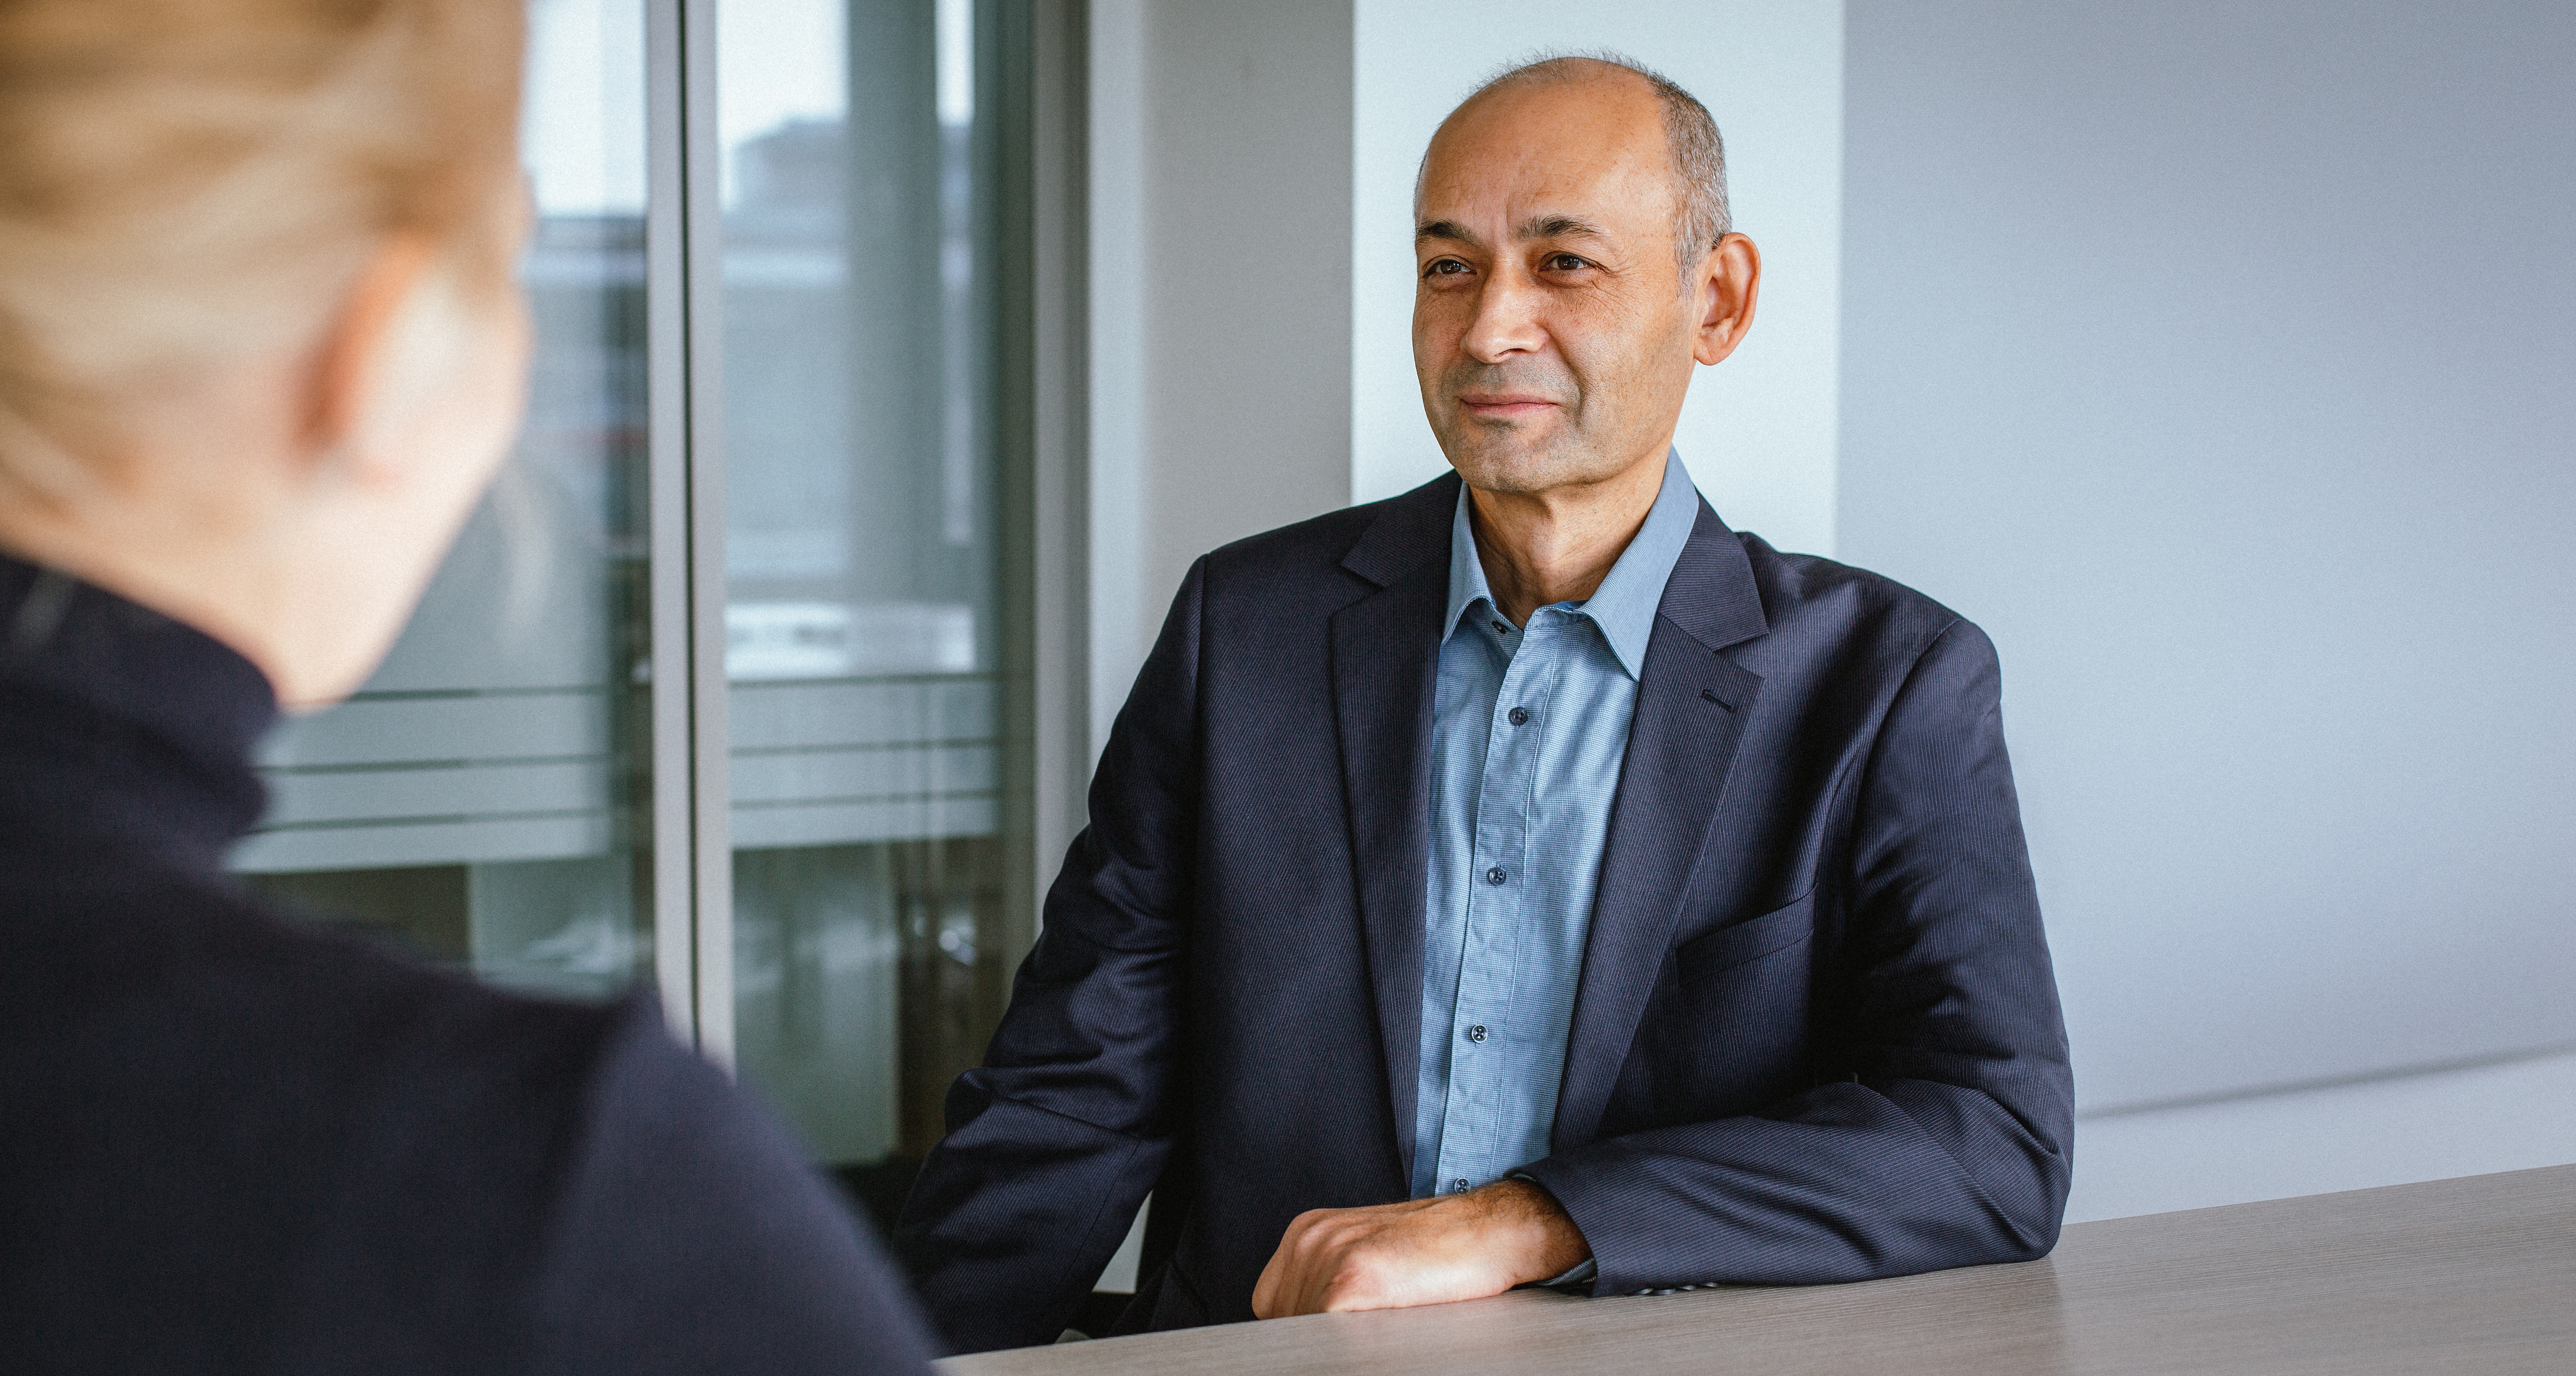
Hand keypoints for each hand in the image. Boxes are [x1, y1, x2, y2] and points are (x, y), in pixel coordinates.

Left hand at [1249, 1178, 1589, 1318]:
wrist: (1494, 1230)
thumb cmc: (1442, 1252)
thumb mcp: (1369, 1256)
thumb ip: (1328, 1284)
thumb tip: (1306, 1335)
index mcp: (1307, 1232)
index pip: (1275, 1306)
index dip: (1304, 1331)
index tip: (1329, 1339)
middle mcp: (1308, 1238)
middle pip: (1285, 1321)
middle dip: (1319, 1336)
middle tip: (1365, 1334)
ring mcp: (1327, 1255)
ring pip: (1305, 1332)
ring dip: (1338, 1342)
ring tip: (1382, 1332)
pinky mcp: (1351, 1279)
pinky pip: (1326, 1338)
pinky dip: (1353, 1347)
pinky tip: (1385, 1337)